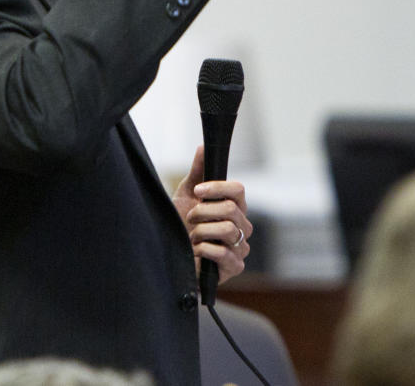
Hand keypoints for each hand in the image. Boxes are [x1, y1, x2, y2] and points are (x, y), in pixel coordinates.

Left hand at [173, 146, 251, 284]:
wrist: (172, 254)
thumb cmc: (182, 224)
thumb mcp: (187, 194)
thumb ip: (198, 171)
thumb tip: (204, 146)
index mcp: (235, 206)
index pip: (238, 190)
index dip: (217, 188)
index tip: (197, 191)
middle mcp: (242, 226)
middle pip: (231, 209)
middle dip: (203, 212)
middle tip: (190, 217)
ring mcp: (240, 247)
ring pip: (227, 230)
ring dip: (201, 231)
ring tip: (192, 236)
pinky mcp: (234, 266)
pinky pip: (223, 253)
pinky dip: (203, 249)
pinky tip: (196, 250)